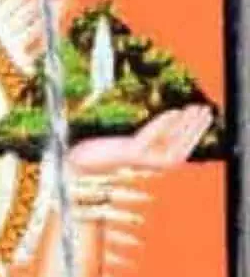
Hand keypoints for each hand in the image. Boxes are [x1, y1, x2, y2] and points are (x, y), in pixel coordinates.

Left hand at [68, 105, 212, 174]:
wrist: (71, 168)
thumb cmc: (90, 158)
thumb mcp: (118, 146)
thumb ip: (137, 139)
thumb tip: (144, 121)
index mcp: (144, 164)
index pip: (176, 151)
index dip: (190, 134)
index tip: (199, 114)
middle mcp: (143, 165)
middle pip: (178, 149)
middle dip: (194, 129)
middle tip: (206, 109)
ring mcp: (136, 162)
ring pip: (170, 146)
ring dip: (185, 126)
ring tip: (197, 108)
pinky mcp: (126, 156)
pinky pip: (149, 140)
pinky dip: (162, 125)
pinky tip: (173, 111)